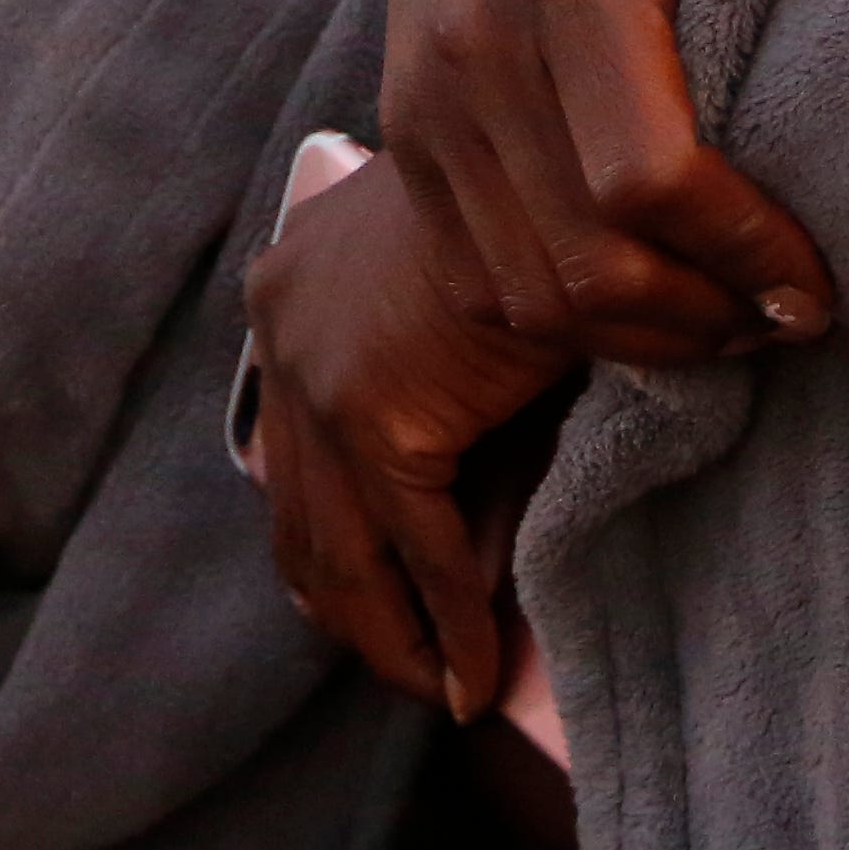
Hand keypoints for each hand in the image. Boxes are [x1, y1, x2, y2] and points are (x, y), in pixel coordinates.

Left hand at [246, 168, 574, 717]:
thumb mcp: (457, 288)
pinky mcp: (371, 411)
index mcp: (290, 300)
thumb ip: (433, 370)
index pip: (292, 460)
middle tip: (413, 679)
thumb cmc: (537, 211)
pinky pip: (416, 547)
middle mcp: (281, 336)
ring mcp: (315, 375)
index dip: (332, 551)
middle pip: (299, 520)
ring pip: (341, 552)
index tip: (370, 617)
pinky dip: (451, 617)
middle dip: (354, 615)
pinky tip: (477, 670)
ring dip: (393, 637)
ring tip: (444, 690)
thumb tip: (459, 491)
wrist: (567, 158)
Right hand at [379, 0, 836, 365]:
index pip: (648, 169)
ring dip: (644, 338)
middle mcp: (472, 44)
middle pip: (591, 255)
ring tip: (732, 324)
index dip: (740, 249)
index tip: (815, 279)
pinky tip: (650, 315)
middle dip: (705, 313)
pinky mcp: (403, 146)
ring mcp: (422, 105)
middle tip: (791, 317)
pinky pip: (482, 287)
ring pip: (534, 291)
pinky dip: (571, 329)